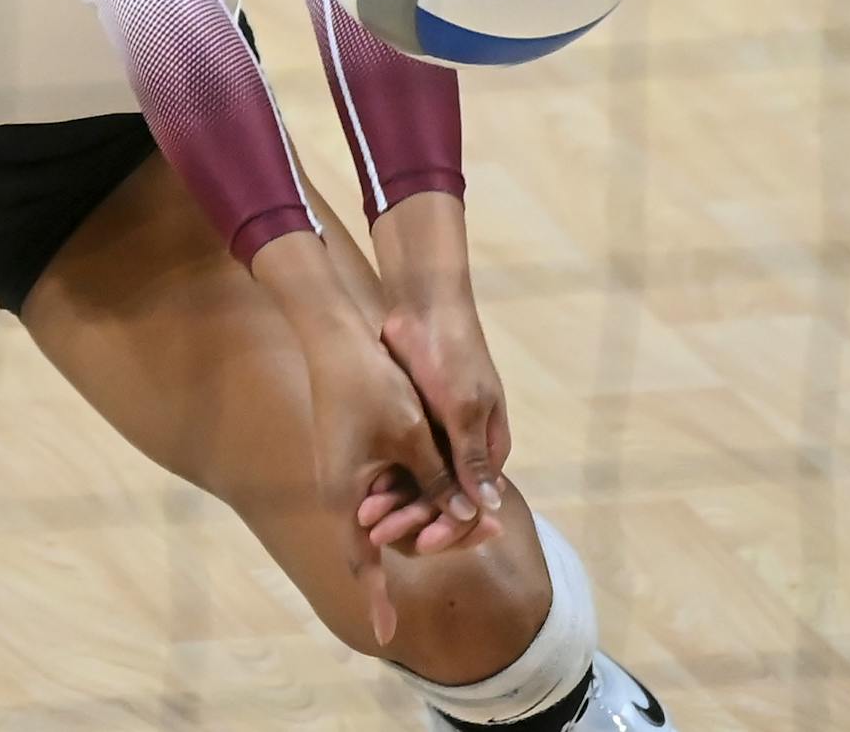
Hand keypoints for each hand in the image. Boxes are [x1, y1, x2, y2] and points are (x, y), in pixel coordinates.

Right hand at [298, 319, 483, 647]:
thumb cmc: (370, 384)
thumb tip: (469, 514)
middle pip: (393, 538)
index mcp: (346, 495)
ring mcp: (348, 475)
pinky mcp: (356, 457)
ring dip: (437, 515)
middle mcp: (342, 492)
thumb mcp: (412, 435)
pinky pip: (393, 490)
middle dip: (442, 538)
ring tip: (488, 511)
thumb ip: (439, 481)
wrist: (336, 337)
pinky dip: (424, 493)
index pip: (362, 561)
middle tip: (494, 531)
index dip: (376, 598)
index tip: (387, 635)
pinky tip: (456, 484)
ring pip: (398, 512)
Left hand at [357, 296, 512, 553]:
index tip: (421, 543)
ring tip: (365, 520)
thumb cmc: (451, 356)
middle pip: (443, 500)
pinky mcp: (413, 422)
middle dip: (414, 519)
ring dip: (395, 502)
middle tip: (379, 536)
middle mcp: (466, 448)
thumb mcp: (461, 408)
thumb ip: (469, 457)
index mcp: (489, 448)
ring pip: (419, 484)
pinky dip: (385, 478)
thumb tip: (487, 509)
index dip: (448, 527)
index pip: (472, 505)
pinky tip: (360, 492)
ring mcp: (439, 436)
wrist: (424, 306)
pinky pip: (400, 462)